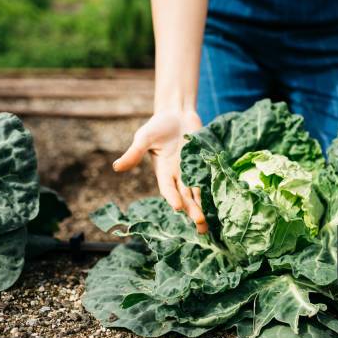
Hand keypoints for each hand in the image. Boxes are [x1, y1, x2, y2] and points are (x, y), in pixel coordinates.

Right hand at [112, 111, 208, 233]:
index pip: (168, 188)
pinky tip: (221, 204)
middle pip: (185, 196)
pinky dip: (214, 192)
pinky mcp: (204, 165)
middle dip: (192, 210)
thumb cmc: (158, 125)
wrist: (178, 113)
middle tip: (200, 224)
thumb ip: (134, 153)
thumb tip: (116, 167)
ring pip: (197, 193)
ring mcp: (192, 171)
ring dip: (202, 207)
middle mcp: (178, 175)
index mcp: (163, 171)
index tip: (178, 207)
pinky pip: (210, 180)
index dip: (172, 197)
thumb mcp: (144, 137)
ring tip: (207, 224)